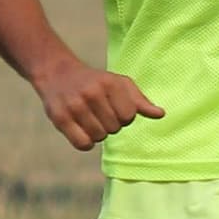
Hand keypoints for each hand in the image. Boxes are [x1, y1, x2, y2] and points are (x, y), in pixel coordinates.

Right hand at [32, 59, 162, 149]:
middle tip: (99, 112)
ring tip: (90, 119)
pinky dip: (85, 143)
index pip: (128, 117)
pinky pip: (83, 144)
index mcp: (110, 83)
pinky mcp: (59, 117)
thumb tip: (160, 114)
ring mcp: (74, 105)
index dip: (124, 116)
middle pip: (114, 128)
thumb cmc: (96, 82)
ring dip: (97, 133)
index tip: (114, 108)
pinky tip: (81, 130)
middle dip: (110, 124)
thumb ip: (140, 101)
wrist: (57, 74)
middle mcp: (92, 93)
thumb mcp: (119, 84)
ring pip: (99, 137)